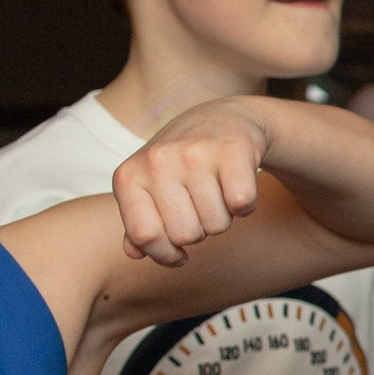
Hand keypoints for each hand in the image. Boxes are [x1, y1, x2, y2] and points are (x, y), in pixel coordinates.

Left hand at [112, 100, 275, 264]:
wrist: (221, 120)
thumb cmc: (180, 164)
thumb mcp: (149, 189)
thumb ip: (139, 222)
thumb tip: (134, 253)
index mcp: (128, 176)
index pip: (145, 235)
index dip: (166, 254)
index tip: (179, 254)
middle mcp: (157, 160)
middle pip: (185, 235)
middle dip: (199, 232)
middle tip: (200, 210)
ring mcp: (194, 153)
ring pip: (217, 224)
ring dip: (223, 218)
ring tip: (217, 195)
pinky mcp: (232, 149)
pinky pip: (242, 204)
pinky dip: (245, 206)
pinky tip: (237, 188)